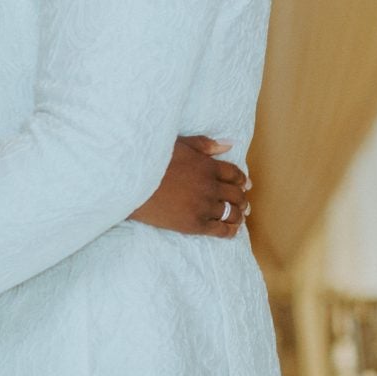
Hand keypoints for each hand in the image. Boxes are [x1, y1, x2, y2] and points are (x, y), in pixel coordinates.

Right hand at [131, 134, 248, 238]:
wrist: (132, 185)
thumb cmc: (152, 161)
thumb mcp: (179, 145)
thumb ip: (205, 145)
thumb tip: (230, 144)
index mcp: (207, 166)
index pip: (234, 174)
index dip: (241, 180)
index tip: (245, 185)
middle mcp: (210, 186)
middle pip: (236, 195)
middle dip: (242, 199)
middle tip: (243, 203)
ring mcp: (203, 206)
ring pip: (231, 213)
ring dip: (239, 215)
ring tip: (239, 217)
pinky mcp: (194, 224)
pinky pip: (220, 230)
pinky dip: (230, 231)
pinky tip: (232, 230)